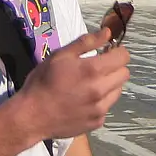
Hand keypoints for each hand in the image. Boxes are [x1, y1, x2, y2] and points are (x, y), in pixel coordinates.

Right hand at [11, 29, 129, 144]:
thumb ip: (86, 42)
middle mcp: (101, 90)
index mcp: (93, 70)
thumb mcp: (60, 55)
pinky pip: (107, 107)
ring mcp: (100, 109)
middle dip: (115, 67)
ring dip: (110, 85)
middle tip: (98, 68)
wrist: (31, 116)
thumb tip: (108, 33)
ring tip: (90, 85)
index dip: (117, 52)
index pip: (123, 57)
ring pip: (118, 91)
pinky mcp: (97, 122)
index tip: (107, 53)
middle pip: (124, 74)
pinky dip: (100, 102)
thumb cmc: (43, 81)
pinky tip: (83, 102)